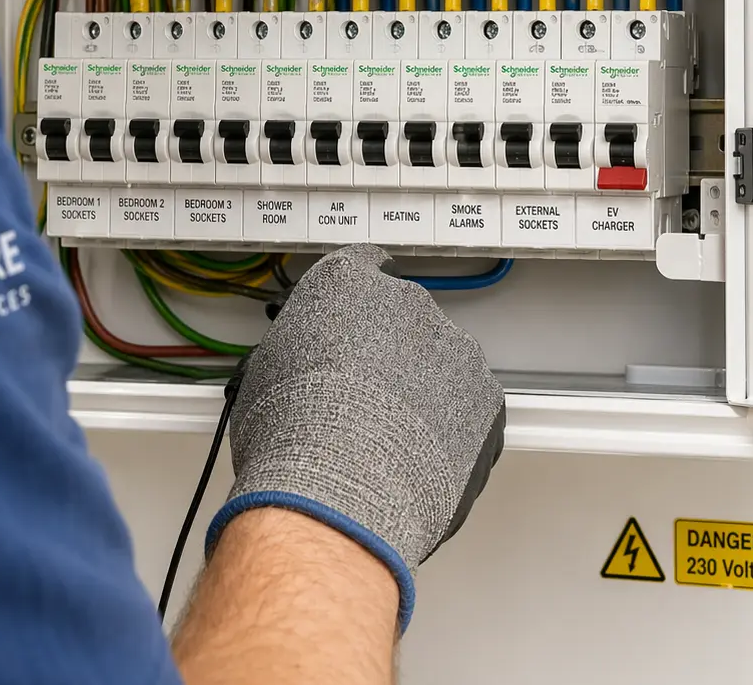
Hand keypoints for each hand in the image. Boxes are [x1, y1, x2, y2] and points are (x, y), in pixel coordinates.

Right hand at [206, 245, 504, 631]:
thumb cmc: (292, 432)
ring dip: (426, 388)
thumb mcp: (266, 370)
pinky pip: (473, 405)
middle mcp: (403, 300)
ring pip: (442, 361)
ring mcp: (451, 345)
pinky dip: (456, 428)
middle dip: (391, 350)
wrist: (339, 488)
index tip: (358, 314)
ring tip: (395, 437)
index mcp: (345, 281)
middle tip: (366, 395)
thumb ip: (297, 349)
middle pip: (403, 315)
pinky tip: (424, 458)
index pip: (361, 263)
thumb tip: (297, 366)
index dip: (359, 294)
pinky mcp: (486, 393)